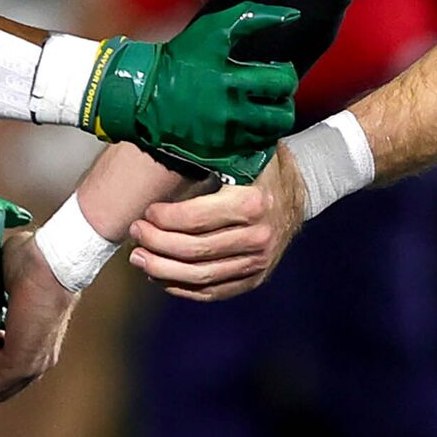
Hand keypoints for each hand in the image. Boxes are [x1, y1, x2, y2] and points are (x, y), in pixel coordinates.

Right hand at [84, 4, 298, 161]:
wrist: (143, 94)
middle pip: (282, 115)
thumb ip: (254, 18)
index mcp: (230, 80)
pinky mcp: (216, 153)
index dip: (286, 75)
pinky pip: (252, 151)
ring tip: (263, 108)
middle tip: (274, 93)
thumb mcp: (213, 29)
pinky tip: (249, 125)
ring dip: (273, 121)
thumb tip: (292, 15)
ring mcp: (223, 137)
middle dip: (284, 101)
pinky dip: (257, 139)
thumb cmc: (179, 58)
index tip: (277, 71)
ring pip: (270, 136)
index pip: (282, 82)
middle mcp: (229, 112)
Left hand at [128, 142, 303, 300]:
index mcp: (250, 203)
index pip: (194, 219)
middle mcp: (257, 236)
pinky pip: (213, 291)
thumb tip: (162, 144)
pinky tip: (160, 279)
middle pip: (193, 250)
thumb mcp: (241, 151)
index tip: (145, 212)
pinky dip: (183, 288)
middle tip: (134, 234)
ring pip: (200, 276)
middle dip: (156, 244)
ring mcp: (258, 261)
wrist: (302, 191)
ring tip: (139, 259)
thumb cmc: (261, 166)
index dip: (163, 219)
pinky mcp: (255, 277)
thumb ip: (208, 154)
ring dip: (162, 271)